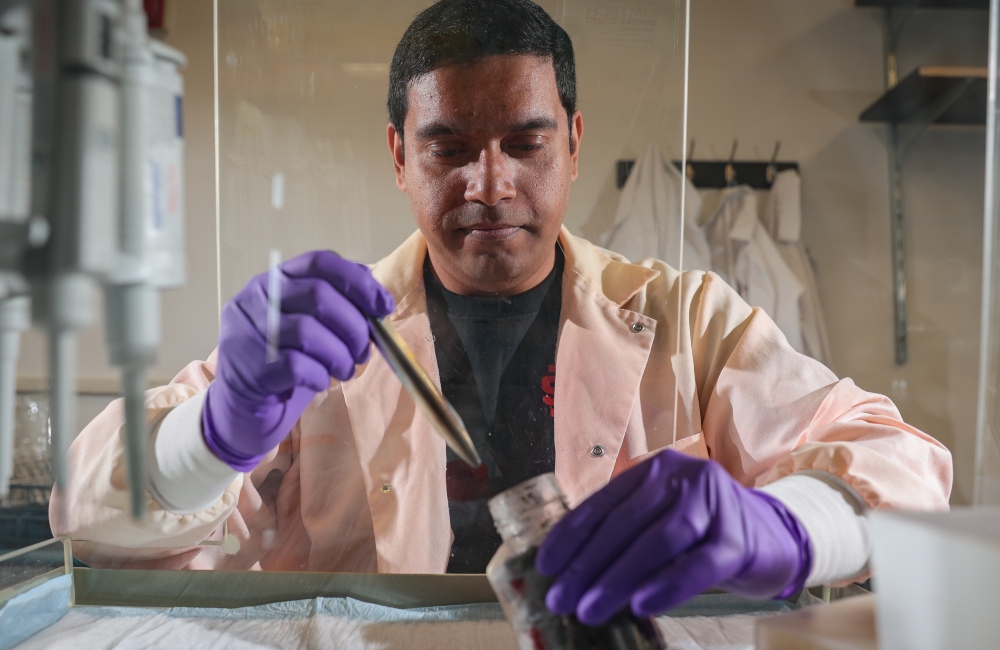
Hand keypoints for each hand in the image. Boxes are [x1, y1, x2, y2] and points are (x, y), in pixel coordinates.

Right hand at [203, 250, 395, 470]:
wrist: (243, 407)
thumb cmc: (285, 361)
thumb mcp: (310, 326)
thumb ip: (337, 306)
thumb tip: (379, 301)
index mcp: (275, 280)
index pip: (320, 262)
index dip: (358, 281)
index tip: (384, 306)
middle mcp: (255, 298)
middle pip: (318, 295)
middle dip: (354, 325)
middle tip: (363, 351)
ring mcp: (246, 332)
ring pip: (307, 331)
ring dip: (340, 355)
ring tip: (346, 370)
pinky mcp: (247, 367)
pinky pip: (296, 366)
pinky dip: (319, 375)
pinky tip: (320, 382)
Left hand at [535, 449, 811, 624]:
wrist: (777, 537)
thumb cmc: (706, 532)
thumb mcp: (663, 519)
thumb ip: (627, 530)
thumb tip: (572, 571)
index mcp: (657, 469)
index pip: (604, 502)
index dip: (571, 535)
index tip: (545, 567)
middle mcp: (684, 477)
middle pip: (626, 523)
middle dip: (587, 565)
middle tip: (560, 598)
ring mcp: (715, 505)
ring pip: (657, 542)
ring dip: (618, 579)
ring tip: (589, 610)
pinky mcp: (738, 541)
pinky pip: (697, 565)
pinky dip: (666, 586)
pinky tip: (640, 605)